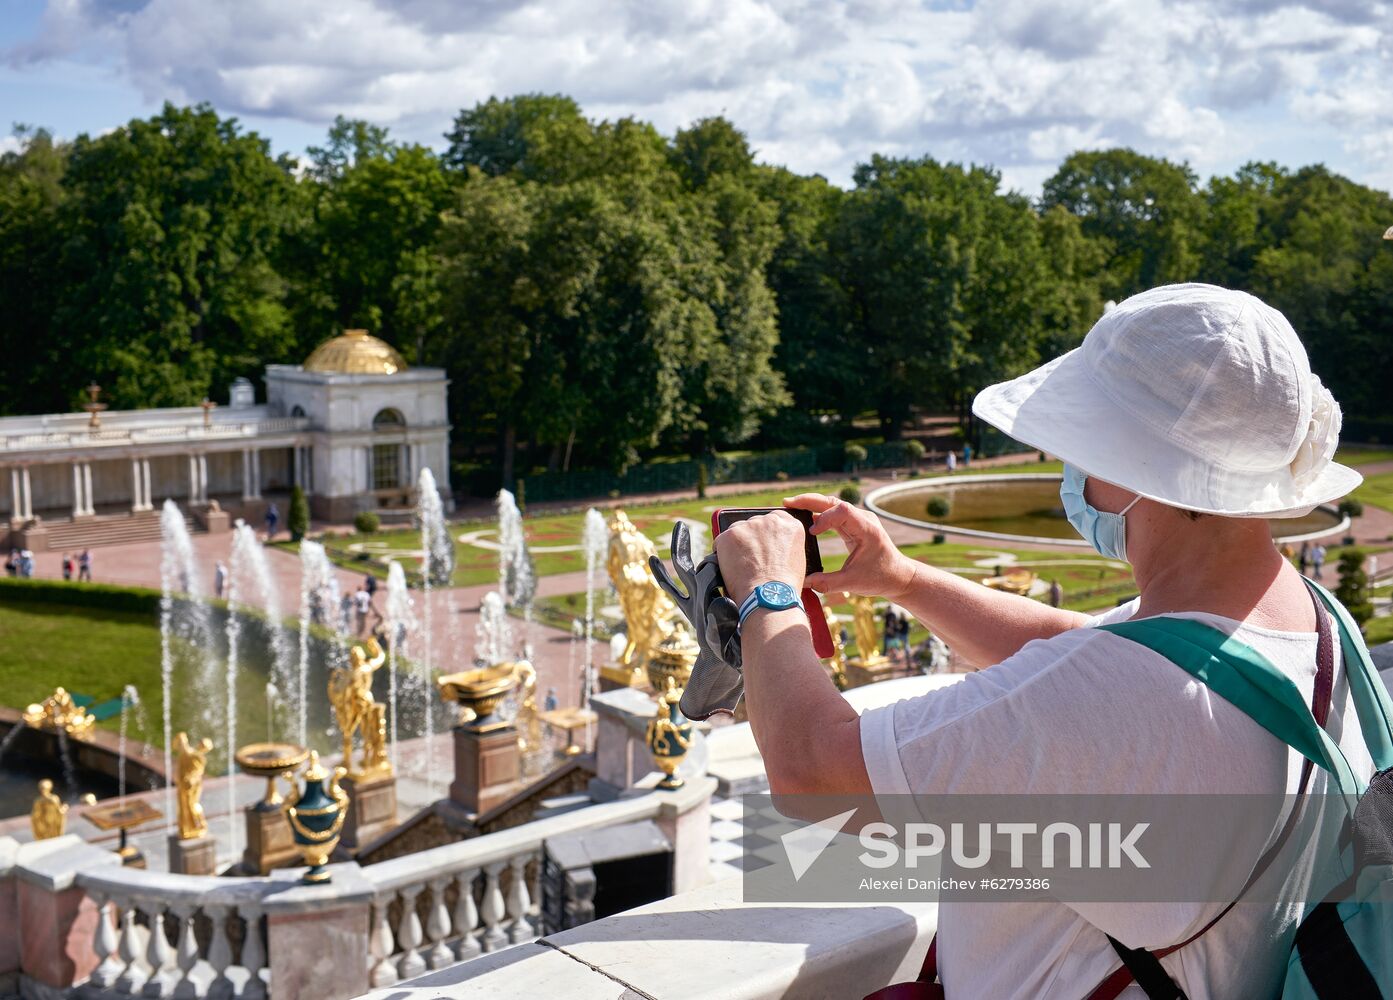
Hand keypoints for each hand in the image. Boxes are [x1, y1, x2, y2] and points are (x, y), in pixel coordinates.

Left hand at [712, 510, 805, 603]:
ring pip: (737, 531)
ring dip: (736, 545)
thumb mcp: (795, 559)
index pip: (775, 518)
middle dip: (751, 538)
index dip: (766, 532)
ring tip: (740, 566)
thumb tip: (769, 546)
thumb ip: (783, 545)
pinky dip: (722, 553)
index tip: (762, 542)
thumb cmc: (783, 587)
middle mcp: (769, 521)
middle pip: (754, 523)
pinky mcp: (729, 535)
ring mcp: (748, 526)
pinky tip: (729, 567)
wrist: (768, 596)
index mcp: (790, 525)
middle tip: (750, 559)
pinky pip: (720, 541)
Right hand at [784, 493, 916, 600]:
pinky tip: (803, 519)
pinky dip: (818, 515)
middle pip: (833, 501)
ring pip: (832, 505)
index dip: (824, 518)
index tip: (812, 533)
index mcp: (867, 529)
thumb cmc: (880, 578)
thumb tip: (803, 583)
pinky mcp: (854, 525)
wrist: (898, 576)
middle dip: (810, 501)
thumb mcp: (853, 583)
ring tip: (790, 507)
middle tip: (787, 503)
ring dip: (812, 505)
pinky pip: (834, 515)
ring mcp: (859, 520)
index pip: (842, 511)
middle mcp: (863, 519)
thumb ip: (827, 583)